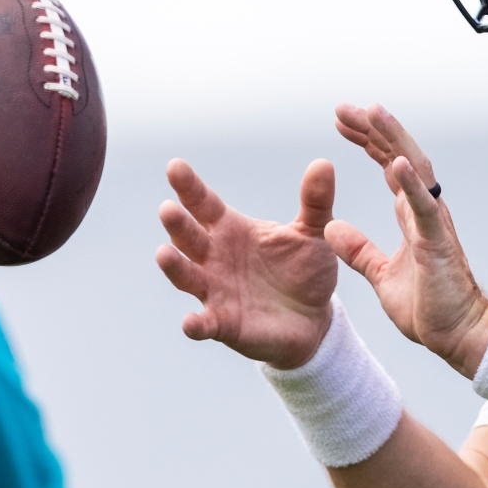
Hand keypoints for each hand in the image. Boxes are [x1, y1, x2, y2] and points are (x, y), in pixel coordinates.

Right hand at [156, 158, 337, 368]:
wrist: (313, 319)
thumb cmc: (305, 269)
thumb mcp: (314, 232)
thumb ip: (315, 201)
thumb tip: (323, 163)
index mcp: (231, 229)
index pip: (204, 204)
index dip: (189, 186)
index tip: (174, 166)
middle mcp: (215, 258)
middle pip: (189, 237)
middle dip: (177, 224)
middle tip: (168, 209)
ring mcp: (216, 291)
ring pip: (188, 277)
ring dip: (175, 267)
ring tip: (163, 254)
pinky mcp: (225, 325)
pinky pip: (206, 324)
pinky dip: (196, 325)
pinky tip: (190, 323)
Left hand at [327, 104, 487, 377]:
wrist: (455, 336)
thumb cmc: (427, 307)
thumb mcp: (380, 274)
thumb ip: (359, 249)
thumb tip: (331, 229)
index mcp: (411, 215)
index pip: (387, 166)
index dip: (367, 142)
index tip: (342, 122)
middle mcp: (424, 210)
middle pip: (398, 156)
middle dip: (371, 130)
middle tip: (343, 107)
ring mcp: (433, 222)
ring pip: (415, 168)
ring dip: (392, 139)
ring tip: (372, 112)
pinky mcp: (438, 242)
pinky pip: (425, 207)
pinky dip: (412, 183)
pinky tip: (396, 162)